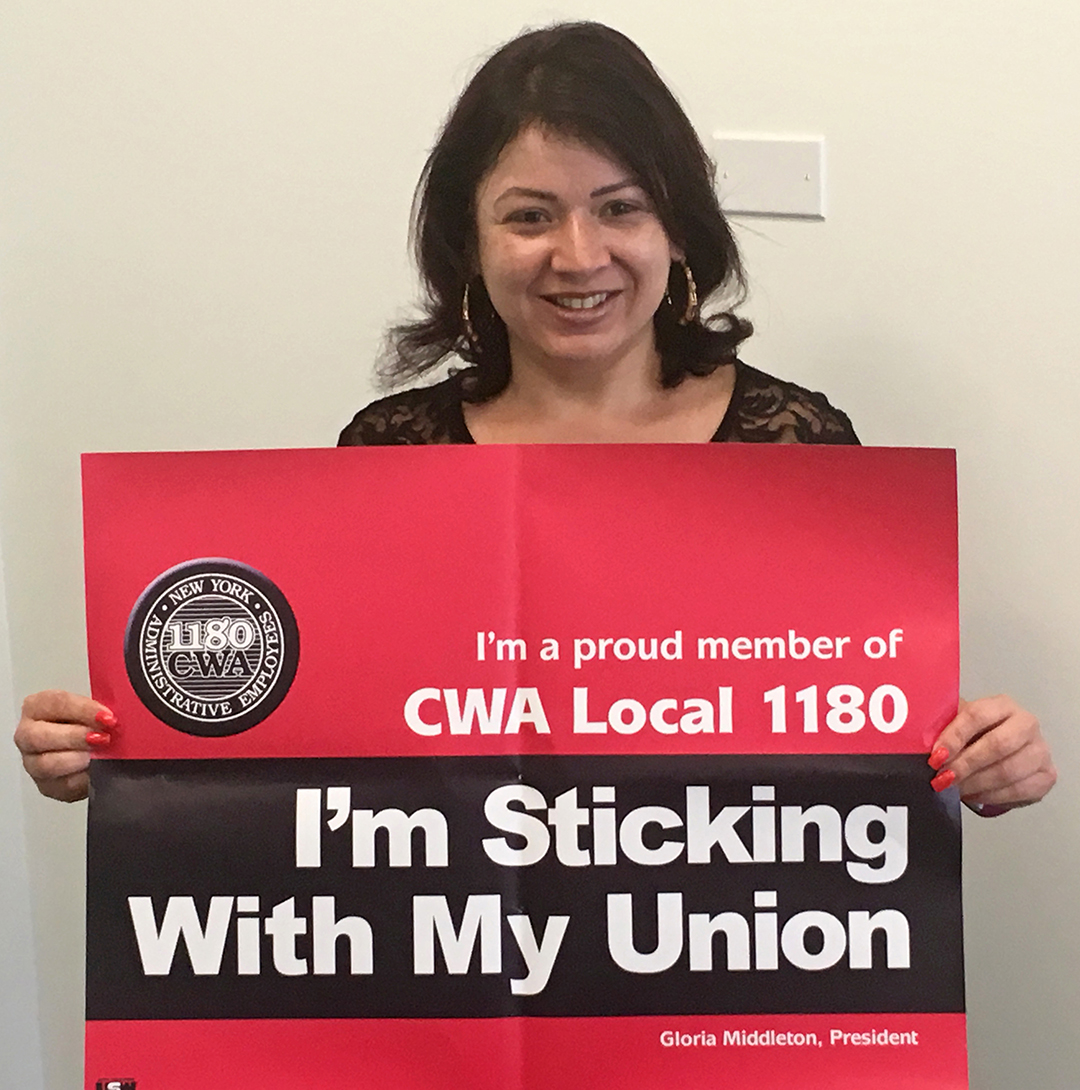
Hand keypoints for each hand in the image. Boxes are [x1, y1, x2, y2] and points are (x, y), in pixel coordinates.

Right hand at [14, 690, 115, 802]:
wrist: (94, 749)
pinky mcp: (47, 786)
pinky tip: (97, 771)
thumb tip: (115, 716)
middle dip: (75, 737)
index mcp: (37, 707)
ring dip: (77, 759)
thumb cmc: (91, 724)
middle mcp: (28, 734)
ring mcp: (33, 763)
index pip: (55, 703)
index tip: (107, 717)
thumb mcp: (94, 710)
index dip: (83, 710)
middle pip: (40, 736)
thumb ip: (100, 710)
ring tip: (100, 755)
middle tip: (103, 738)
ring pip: (47, 764)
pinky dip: (82, 779)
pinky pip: (62, 785)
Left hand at [928, 695, 1055, 814]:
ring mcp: (1040, 750)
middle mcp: (1027, 724)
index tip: (936, 756)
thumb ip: (942, 726)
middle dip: (965, 765)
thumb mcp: (957, 723)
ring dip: (975, 784)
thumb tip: (916, 739)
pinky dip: (991, 796)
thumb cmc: (975, 736)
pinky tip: (972, 795)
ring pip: (1008, 771)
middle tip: (942, 778)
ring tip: (953, 788)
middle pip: (997, 745)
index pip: (977, 716)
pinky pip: (1019, 790)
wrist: (1000, 753)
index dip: (954, 737)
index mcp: (1002, 705)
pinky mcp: (1047, 775)